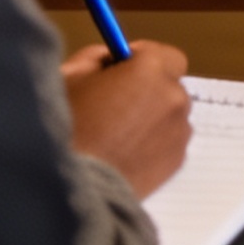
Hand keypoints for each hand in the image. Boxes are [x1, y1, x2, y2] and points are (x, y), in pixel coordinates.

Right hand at [62, 40, 192, 199]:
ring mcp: (178, 131)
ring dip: (153, 119)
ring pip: (170, 116)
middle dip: (149, 90)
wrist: (67, 189)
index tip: (123, 72)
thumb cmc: (65, 129)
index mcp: (151, 68)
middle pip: (170, 85)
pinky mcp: (176, 163)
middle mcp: (173, 96)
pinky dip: (155, 145)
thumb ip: (97, 58)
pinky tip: (125, 156)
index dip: (143, 61)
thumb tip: (111, 58)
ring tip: (118, 137)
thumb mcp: (70, 76)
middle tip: (117, 106)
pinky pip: (169, 143)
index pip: (165, 55)